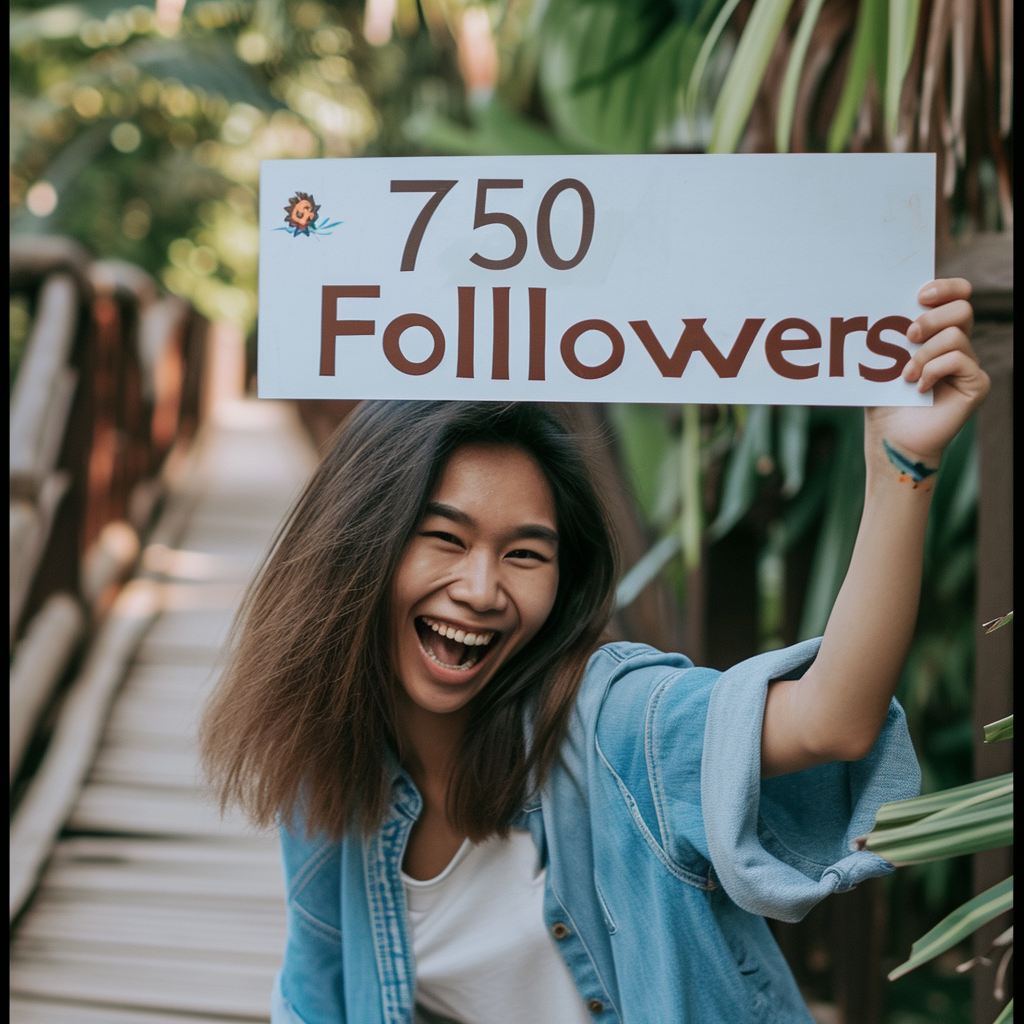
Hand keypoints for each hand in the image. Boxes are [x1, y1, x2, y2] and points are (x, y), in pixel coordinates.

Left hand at [865, 278, 989, 465]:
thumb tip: (875, 306)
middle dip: (931, 318)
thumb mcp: (880, 361)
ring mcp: (968, 364)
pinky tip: (918, 388)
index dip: (945, 287)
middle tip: (908, 336)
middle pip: (962, 308)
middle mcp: (957, 344)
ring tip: (906, 375)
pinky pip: (958, 361)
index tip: (920, 295)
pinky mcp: (976, 383)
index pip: (957, 294)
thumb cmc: (884, 399)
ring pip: (955, 336)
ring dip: (924, 354)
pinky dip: (933, 371)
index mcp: (937, 332)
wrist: (891, 436)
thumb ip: (887, 334)